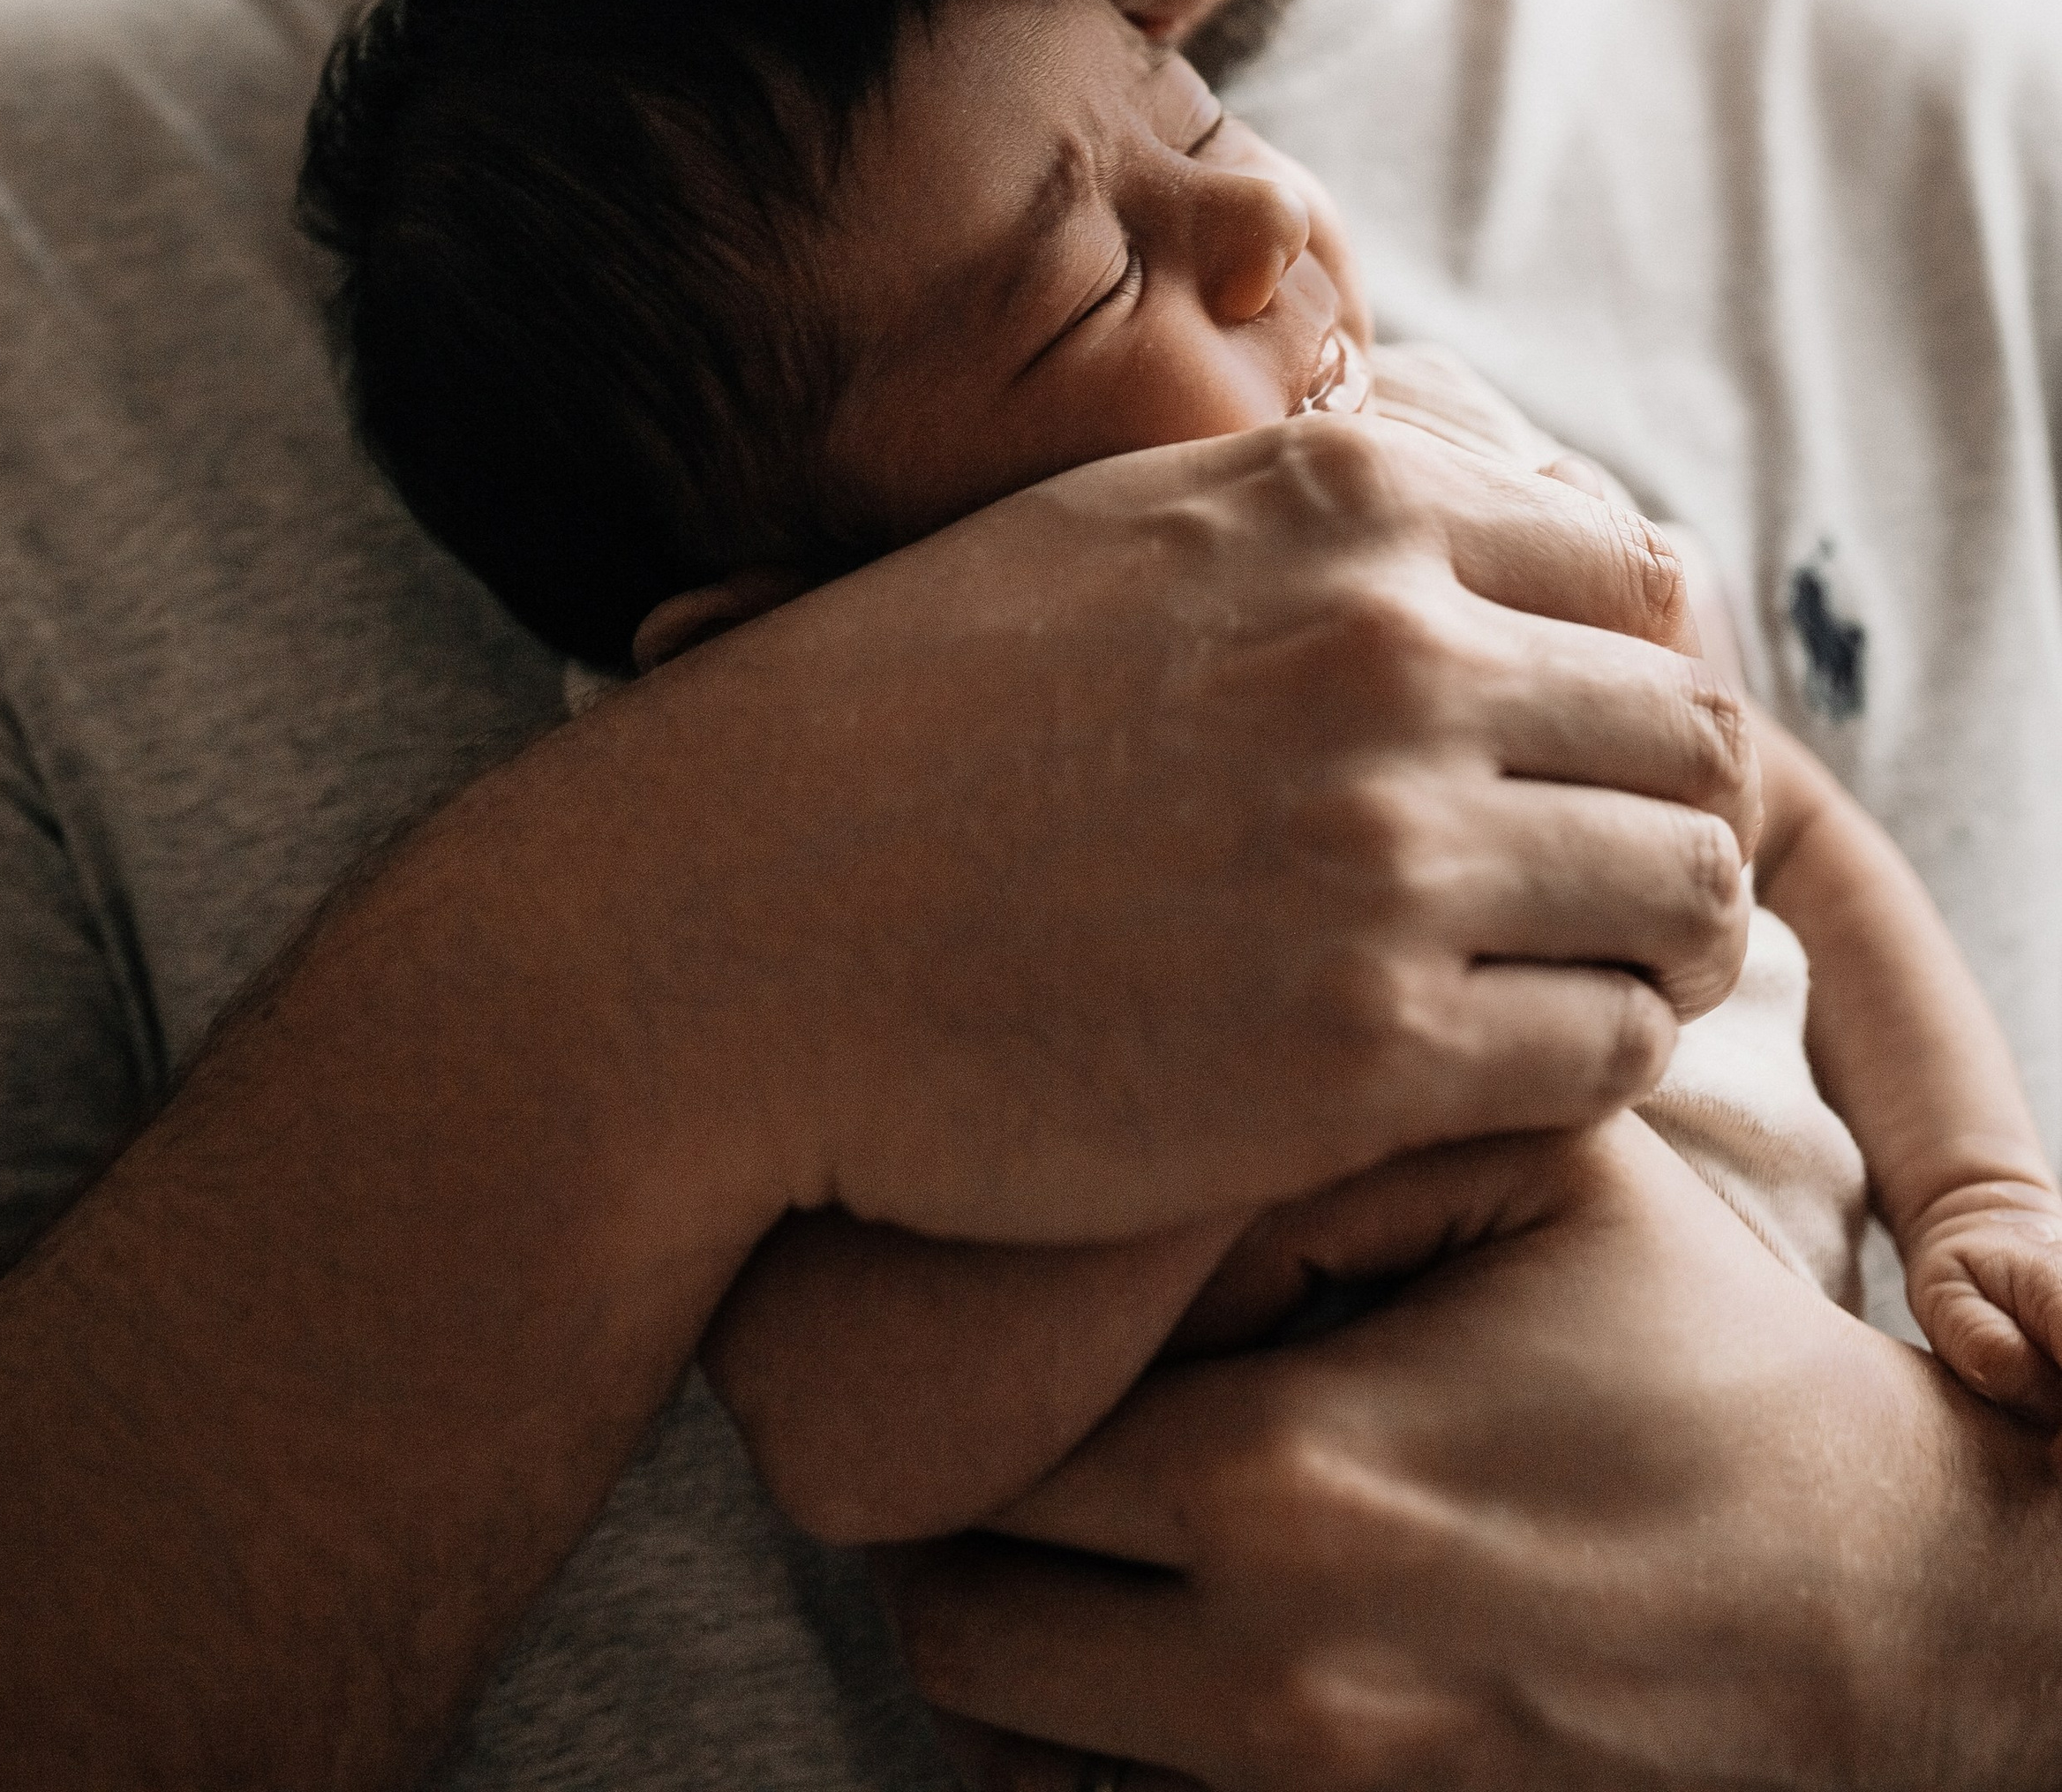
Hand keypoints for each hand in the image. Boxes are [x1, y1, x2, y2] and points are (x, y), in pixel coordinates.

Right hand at [672, 411, 1754, 1248]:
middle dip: (1674, 812)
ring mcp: (1385, 854)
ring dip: (1660, 941)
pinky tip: (1500, 1057)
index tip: (1586, 751)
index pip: (1643, 578)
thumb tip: (1542, 530)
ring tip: (1579, 972)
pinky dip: (1589, 1057)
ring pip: (1691, 896)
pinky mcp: (1364, 1052)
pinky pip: (1607, 1055)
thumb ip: (1333, 517)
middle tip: (1607, 882)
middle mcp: (1389, 655)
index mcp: (1342, 506)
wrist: (738, 920)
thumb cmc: (914, 718)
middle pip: (1697, 737)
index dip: (1638, 675)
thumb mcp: (1124, 527)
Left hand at [884, 1114, 2061, 1791]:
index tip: (1003, 1309)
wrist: (1882, 1617)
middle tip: (990, 1421)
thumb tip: (1160, 1109)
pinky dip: (1086, 1756)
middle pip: (955, 1608)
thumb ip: (1340, 1120)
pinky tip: (1131, 1648)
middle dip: (955, 1511)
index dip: (968, 1364)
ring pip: (1005, 1746)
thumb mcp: (1545, 1172)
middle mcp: (1267, 1664)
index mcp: (1282, 1471)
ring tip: (1049, 1538)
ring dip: (1008, 1640)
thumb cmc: (1705, 1370)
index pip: (985, 1431)